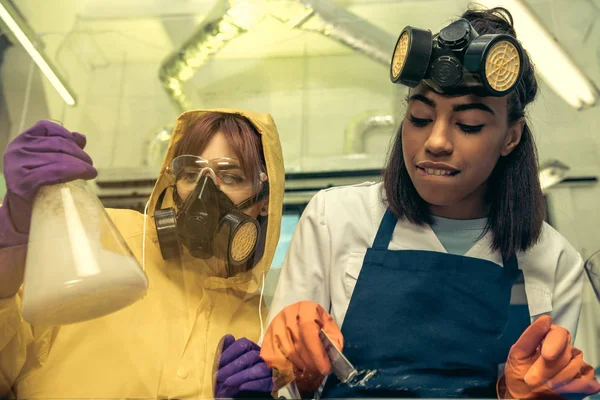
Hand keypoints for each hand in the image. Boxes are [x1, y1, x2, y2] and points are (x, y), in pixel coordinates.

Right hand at [1, 120, 96, 245]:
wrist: (22, 213)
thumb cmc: (38, 184)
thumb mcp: (47, 161)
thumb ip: (61, 147)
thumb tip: (81, 137)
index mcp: (22, 140)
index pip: (48, 128)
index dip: (67, 135)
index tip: (80, 147)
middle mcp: (17, 150)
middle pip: (58, 144)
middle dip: (79, 154)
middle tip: (90, 164)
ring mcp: (17, 166)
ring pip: (59, 159)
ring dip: (81, 165)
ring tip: (91, 172)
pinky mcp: (22, 182)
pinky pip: (54, 172)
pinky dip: (75, 172)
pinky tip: (86, 175)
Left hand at [215, 335, 273, 398]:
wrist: (234, 398)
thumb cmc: (229, 382)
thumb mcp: (224, 367)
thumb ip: (225, 352)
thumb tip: (228, 337)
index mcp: (251, 350)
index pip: (244, 344)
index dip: (230, 352)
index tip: (219, 362)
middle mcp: (262, 357)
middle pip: (252, 355)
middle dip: (234, 366)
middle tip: (220, 376)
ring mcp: (269, 371)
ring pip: (260, 368)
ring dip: (242, 375)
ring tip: (227, 383)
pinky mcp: (273, 385)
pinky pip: (267, 383)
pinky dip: (254, 384)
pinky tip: (241, 387)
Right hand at [260, 301, 342, 393]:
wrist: (298, 318)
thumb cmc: (317, 324)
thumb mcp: (329, 327)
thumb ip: (334, 339)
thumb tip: (333, 353)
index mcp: (305, 308)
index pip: (308, 329)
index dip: (317, 351)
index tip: (325, 368)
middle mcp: (287, 314)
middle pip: (297, 344)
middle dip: (310, 363)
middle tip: (318, 373)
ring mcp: (274, 326)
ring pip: (287, 353)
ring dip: (300, 367)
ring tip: (309, 372)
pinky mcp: (267, 337)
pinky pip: (275, 358)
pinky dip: (286, 368)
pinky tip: (296, 371)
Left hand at [501, 315, 599, 398]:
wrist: (523, 397)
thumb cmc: (519, 374)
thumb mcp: (518, 354)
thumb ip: (530, 336)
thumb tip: (545, 319)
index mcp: (549, 339)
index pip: (560, 333)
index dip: (555, 343)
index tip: (546, 356)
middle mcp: (566, 350)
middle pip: (567, 352)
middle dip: (548, 368)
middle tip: (532, 379)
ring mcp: (577, 366)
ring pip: (576, 367)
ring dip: (557, 379)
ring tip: (542, 386)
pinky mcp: (584, 382)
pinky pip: (587, 382)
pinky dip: (573, 388)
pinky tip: (559, 391)